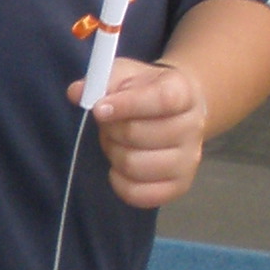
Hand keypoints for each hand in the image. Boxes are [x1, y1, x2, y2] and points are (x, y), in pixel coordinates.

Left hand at [73, 56, 209, 208]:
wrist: (174, 110)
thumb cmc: (145, 90)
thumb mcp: (124, 75)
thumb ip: (101, 81)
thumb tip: (76, 93)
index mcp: (184, 92)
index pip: (162, 100)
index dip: (127, 105)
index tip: (100, 109)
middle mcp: (193, 126)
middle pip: (140, 135)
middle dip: (112, 130)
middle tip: (109, 123)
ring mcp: (189, 159)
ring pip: (136, 165)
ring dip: (114, 154)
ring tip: (116, 143)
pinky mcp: (180, 185)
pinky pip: (140, 194)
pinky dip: (119, 182)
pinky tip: (118, 167)